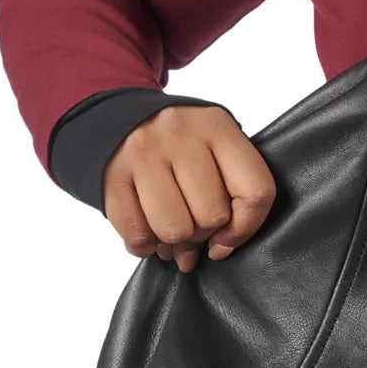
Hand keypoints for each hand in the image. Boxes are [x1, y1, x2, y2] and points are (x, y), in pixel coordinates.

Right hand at [102, 104, 276, 272]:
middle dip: (204, 233)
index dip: (246, 228)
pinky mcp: (111, 173)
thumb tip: (217, 251)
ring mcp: (142, 152)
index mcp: (217, 127)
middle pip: (212, 216)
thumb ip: (230, 193)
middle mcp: (180, 134)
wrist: (111, 116)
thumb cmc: (175, 144)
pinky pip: (137, 233)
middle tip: (191, 226)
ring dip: (173, 242)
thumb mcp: (213, 149)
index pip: (255, 192)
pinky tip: (147, 234)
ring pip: (175, 229)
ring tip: (169, 230)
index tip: (227, 239)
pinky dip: (144, 245)